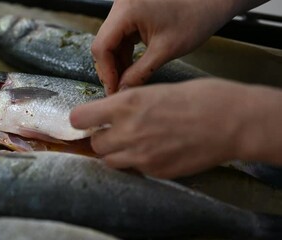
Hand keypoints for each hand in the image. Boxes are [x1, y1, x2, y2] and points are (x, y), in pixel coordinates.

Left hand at [70, 78, 281, 178]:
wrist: (230, 121)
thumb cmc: (199, 97)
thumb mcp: (155, 90)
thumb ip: (128, 104)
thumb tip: (111, 112)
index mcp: (126, 104)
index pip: (80, 118)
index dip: (82, 119)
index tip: (86, 119)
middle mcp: (127, 132)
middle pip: (95, 143)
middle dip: (102, 137)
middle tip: (115, 131)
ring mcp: (140, 156)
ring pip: (110, 161)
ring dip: (115, 152)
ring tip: (134, 142)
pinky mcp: (155, 172)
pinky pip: (135, 169)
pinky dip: (138, 162)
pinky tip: (156, 150)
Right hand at [92, 0, 269, 94]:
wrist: (213, 0)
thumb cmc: (196, 17)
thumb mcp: (165, 50)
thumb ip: (140, 72)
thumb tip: (123, 90)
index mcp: (127, 10)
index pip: (102, 46)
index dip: (106, 72)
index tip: (113, 90)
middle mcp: (121, 6)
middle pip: (104, 43)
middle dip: (111, 68)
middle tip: (119, 89)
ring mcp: (126, 8)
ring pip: (112, 41)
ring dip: (118, 63)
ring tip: (127, 82)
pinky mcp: (133, 12)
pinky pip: (122, 36)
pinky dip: (125, 53)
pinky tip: (132, 68)